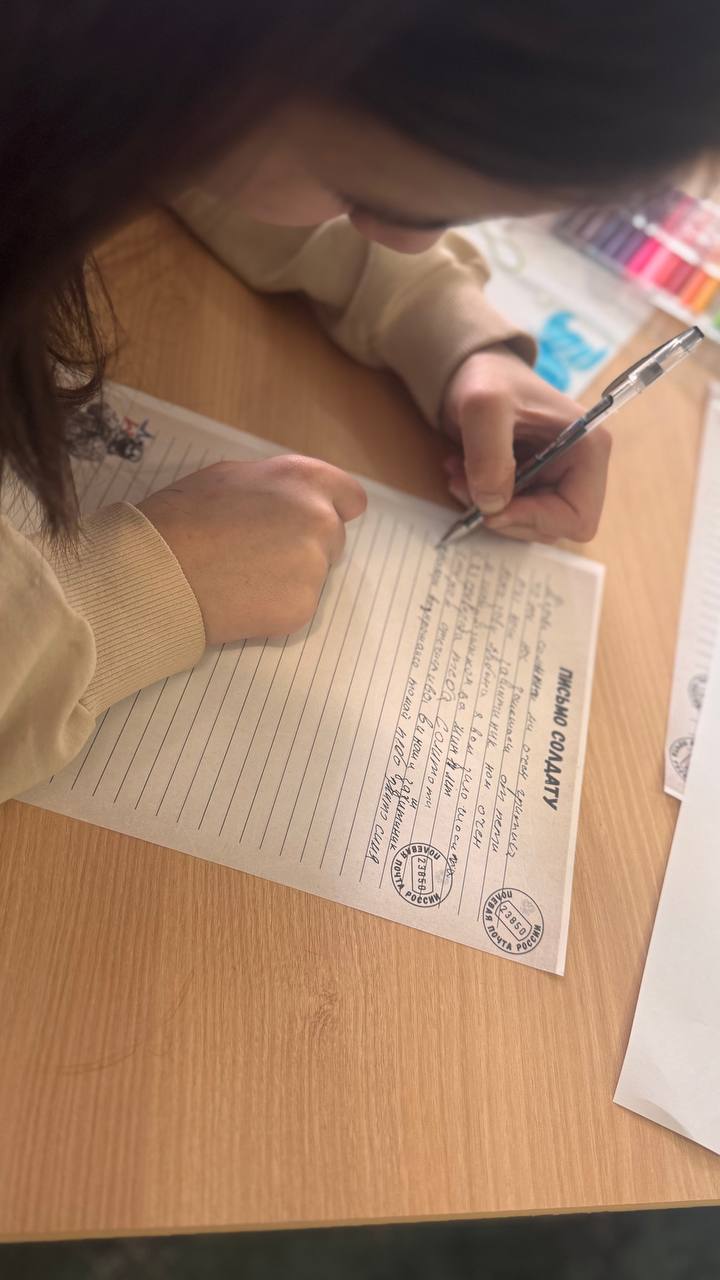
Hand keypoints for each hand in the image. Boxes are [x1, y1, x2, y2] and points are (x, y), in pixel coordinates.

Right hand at [138, 456, 366, 641]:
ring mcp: (314, 567)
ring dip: (289, 578)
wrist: (158, 570)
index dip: (333, 510)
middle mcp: (319, 520)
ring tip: (241, 576)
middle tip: (259, 553)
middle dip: (304, 545)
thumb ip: (276, 486)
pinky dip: (275, 607)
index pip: (351, 498)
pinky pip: (298, 607)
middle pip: (332, 540)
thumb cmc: (184, 517)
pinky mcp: (302, 608)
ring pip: (314, 576)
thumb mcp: (230, 476)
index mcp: (303, 479)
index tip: (314, 524)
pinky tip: (241, 599)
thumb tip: (293, 500)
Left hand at [442, 346, 611, 541]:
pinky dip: (483, 502)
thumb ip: (489, 454)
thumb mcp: (483, 405)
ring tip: (459, 476)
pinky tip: (463, 475)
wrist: (474, 369)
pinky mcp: (535, 483)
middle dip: (506, 515)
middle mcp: (580, 468)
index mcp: (589, 449)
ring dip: (489, 509)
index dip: (535, 521)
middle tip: (465, 488)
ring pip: (528, 523)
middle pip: (552, 527)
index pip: (578, 517)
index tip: (493, 509)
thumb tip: (493, 504)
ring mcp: (557, 478)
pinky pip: (512, 512)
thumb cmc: (489, 378)